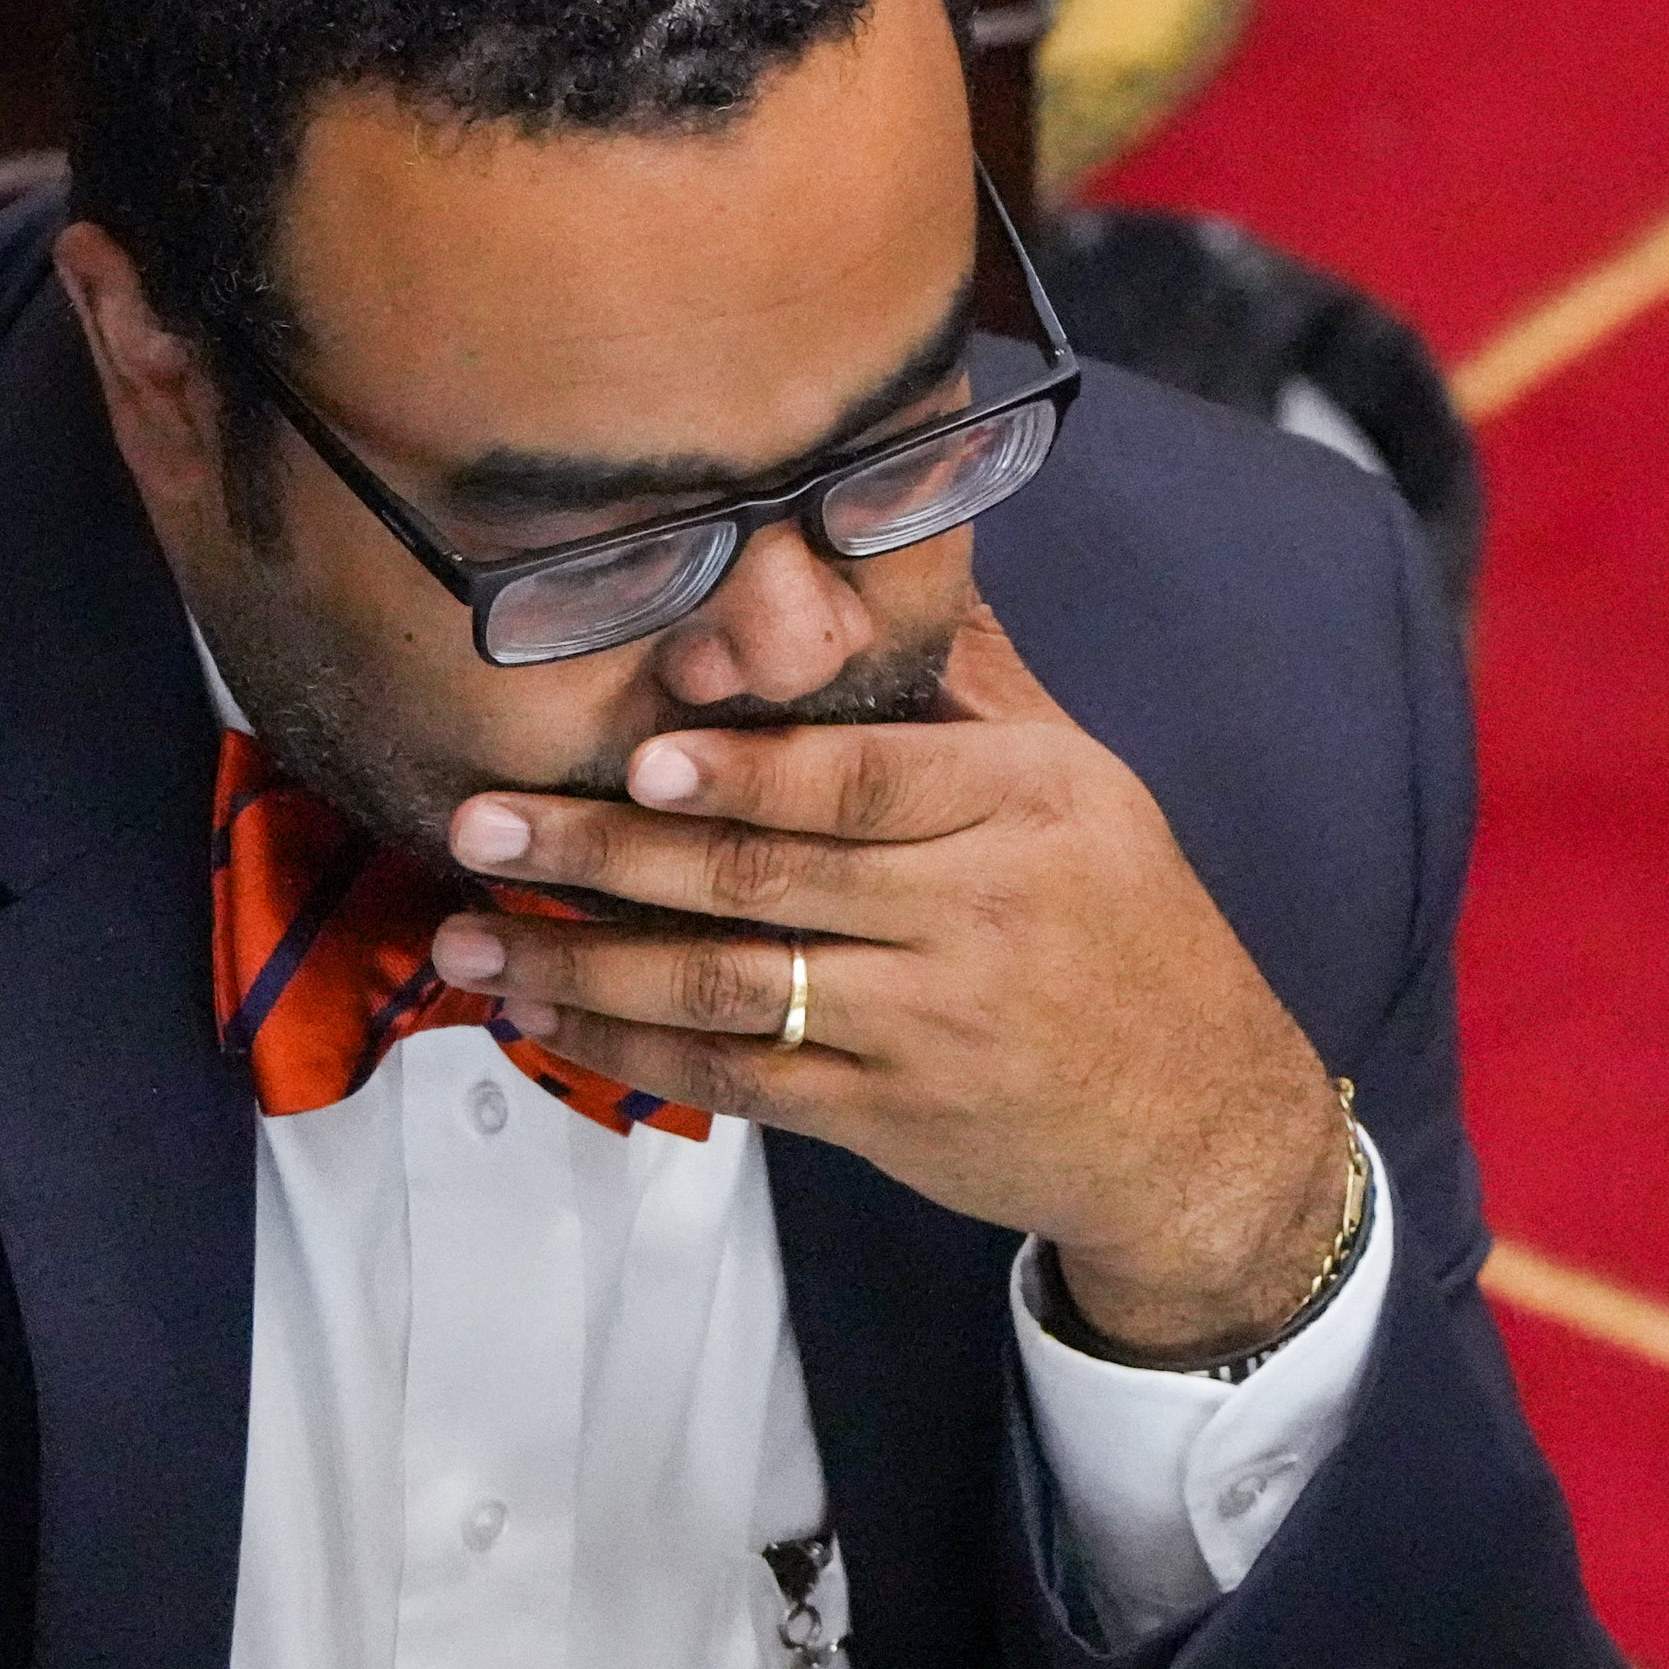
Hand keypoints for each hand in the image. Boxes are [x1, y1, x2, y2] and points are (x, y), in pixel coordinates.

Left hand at [433, 606, 1348, 1358]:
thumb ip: (969, 682)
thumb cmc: (1126, 930)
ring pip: (730, 988)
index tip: (640, 760)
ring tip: (474, 941)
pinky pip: (739, 1077)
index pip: (866, 782)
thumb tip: (878, 544)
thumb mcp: (1084, 784)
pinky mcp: (885, 1114)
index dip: (748, 774)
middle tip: (481, 827)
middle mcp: (970, 914)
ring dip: (586, 966)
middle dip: (604, 854)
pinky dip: (632, 1052)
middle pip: (765, 880)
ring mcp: (923, 1025)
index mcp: (1019, 810)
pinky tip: (549, 1022)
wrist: (1194, 1123)